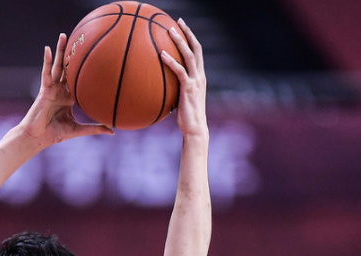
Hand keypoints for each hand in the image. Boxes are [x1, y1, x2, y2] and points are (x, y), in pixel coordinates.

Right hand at [19, 33, 112, 146]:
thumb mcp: (79, 129)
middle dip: (71, 54)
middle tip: (79, 39)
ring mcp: (52, 88)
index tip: (95, 59)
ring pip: (57, 66)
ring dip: (59, 50)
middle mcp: (60, 90)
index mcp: (68, 97)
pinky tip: (48, 49)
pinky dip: (47, 61)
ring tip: (63, 35)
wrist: (38, 137)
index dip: (84, 69)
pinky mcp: (44, 89)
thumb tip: (113, 132)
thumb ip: (95, 129)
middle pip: (67, 68)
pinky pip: (46, 73)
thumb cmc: (55, 134)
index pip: (77, 80)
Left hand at [163, 19, 207, 138]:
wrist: (195, 128)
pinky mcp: (188, 88)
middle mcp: (200, 75)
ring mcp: (195, 81)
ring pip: (189, 55)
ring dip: (179, 41)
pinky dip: (170, 61)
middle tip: (178, 21)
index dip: (191, 38)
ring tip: (168, 30)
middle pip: (195, 48)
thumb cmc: (186, 116)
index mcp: (199, 76)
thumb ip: (176, 89)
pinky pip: (179, 71)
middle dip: (187, 33)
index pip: (197, 52)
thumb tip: (161, 85)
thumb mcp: (182, 98)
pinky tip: (161, 54)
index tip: (183, 27)